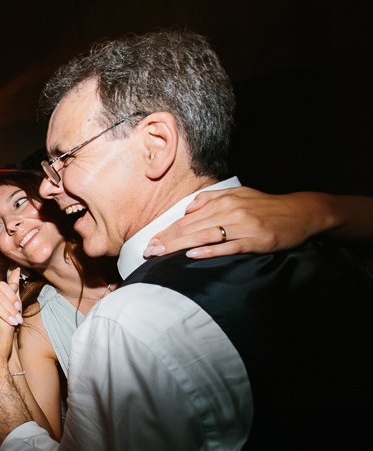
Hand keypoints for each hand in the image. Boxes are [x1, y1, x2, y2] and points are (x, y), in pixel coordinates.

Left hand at [144, 187, 325, 259]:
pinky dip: (210, 251)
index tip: (151, 241)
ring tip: (161, 254)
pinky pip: (229, 246)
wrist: (301, 212)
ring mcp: (244, 226)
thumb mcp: (238, 195)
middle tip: (148, 252)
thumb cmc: (265, 206)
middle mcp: (231, 211)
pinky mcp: (256, 240)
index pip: (187, 218)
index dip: (167, 231)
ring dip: (179, 246)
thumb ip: (210, 199)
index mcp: (223, 201)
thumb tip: (187, 209)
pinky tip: (193, 255)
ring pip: (205, 236)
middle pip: (191, 227)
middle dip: (167, 240)